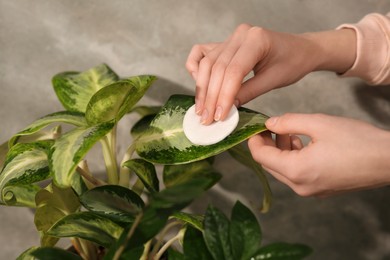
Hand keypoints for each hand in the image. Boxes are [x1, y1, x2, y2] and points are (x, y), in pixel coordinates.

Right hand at [186, 24, 355, 124]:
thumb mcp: (274, 80)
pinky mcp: (225, 44)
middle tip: (207, 119)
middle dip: (210, 96)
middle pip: (217, 68)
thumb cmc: (292, 63)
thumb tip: (226, 108)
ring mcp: (231, 38)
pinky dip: (196, 68)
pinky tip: (198, 83)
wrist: (300, 49)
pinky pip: (202, 53)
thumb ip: (249, 92)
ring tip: (201, 109)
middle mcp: (240, 35)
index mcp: (256, 40)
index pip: (234, 71)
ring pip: (207, 63)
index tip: (219, 116)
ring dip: (202, 88)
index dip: (224, 96)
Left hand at [248, 113, 389, 196]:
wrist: (389, 160)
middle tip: (269, 126)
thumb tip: (269, 123)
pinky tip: (301, 143)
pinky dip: (292, 159)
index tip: (255, 125)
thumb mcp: (319, 123)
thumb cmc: (358, 141)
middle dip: (266, 145)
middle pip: (269, 165)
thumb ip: (288, 122)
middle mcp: (300, 186)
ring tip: (288, 132)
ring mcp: (311, 191)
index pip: (260, 157)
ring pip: (282, 170)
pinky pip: (296, 175)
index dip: (253, 140)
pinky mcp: (320, 190)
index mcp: (297, 171)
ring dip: (280, 151)